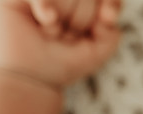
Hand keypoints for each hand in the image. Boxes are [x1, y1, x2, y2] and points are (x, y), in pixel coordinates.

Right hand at [0, 0, 122, 88]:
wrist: (31, 77)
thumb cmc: (65, 62)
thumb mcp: (100, 50)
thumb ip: (112, 29)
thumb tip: (105, 12)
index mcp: (87, 2)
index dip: (111, 2)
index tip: (107, 19)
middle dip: (81, 21)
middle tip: (67, 37)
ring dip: (63, 21)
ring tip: (52, 34)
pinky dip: (46, 7)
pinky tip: (47, 20)